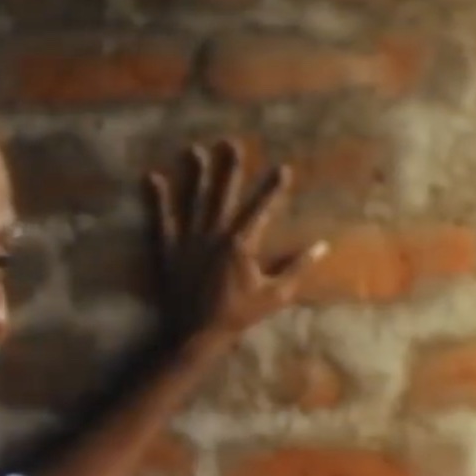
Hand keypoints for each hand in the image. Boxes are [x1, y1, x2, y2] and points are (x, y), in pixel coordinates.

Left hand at [147, 140, 327, 343]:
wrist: (196, 333)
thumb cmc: (238, 315)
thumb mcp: (276, 295)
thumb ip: (298, 268)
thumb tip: (322, 246)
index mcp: (241, 245)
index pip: (261, 210)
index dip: (273, 188)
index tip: (283, 167)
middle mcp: (214, 236)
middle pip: (223, 195)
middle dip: (229, 168)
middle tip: (231, 142)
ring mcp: (189, 241)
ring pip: (194, 200)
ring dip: (196, 174)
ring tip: (196, 150)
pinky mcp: (169, 249)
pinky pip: (162, 220)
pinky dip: (157, 199)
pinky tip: (153, 178)